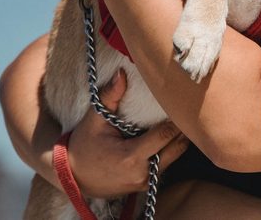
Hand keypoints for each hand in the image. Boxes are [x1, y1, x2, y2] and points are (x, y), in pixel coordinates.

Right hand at [65, 69, 188, 198]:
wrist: (73, 177)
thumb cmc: (84, 146)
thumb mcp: (94, 119)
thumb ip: (110, 96)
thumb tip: (122, 73)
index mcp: (131, 157)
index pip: (166, 134)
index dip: (177, 117)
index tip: (182, 101)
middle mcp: (142, 173)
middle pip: (177, 146)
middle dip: (184, 127)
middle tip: (187, 107)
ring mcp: (145, 182)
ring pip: (176, 156)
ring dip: (179, 138)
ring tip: (180, 118)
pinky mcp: (146, 186)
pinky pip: (167, 164)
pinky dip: (170, 149)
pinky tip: (170, 134)